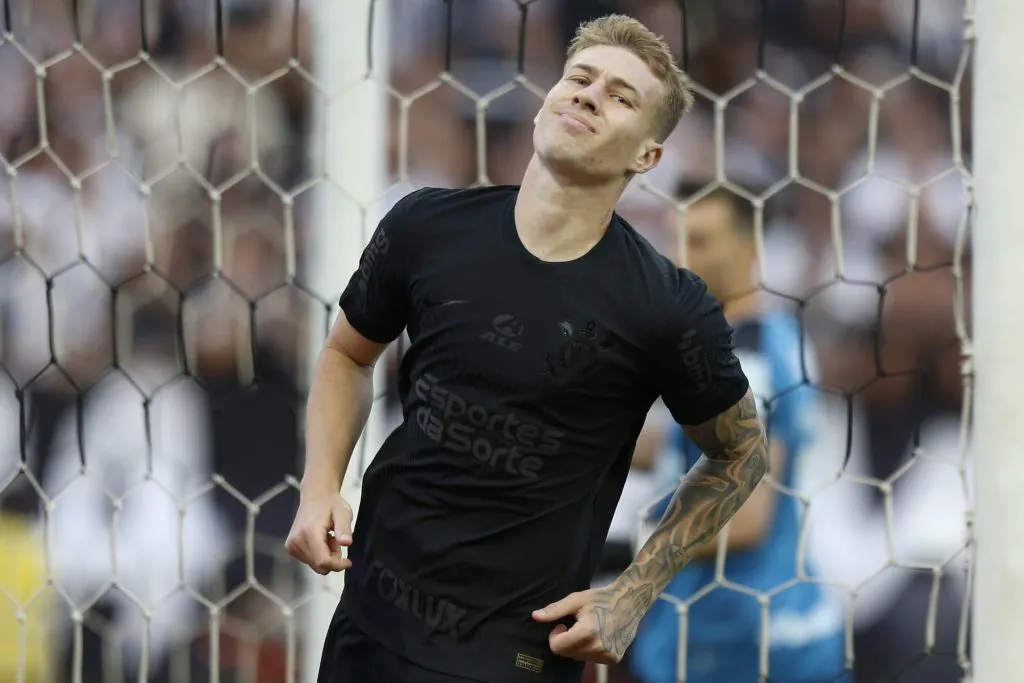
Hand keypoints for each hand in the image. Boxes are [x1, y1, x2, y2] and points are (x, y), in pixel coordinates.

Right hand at [285, 489, 353, 574]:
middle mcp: (296, 541)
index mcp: (309, 532)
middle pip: (319, 566)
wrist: (315, 496)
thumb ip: (344, 528)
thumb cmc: (331, 504)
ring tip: (328, 537)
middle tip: (335, 539)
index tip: (348, 561)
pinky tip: (321, 539)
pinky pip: (309, 561)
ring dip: (326, 555)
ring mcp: (291, 545)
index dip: (338, 565)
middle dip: (332, 559)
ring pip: (315, 565)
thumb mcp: (343, 513)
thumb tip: (347, 543)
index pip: (323, 561)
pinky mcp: (290, 547)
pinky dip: (319, 554)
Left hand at [531, 583, 651, 663]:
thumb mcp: (576, 600)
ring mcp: (607, 656)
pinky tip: (598, 635)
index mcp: (586, 633)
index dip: (556, 635)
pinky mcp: (613, 659)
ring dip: (578, 645)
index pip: (557, 647)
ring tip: (589, 628)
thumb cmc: (601, 598)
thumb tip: (535, 616)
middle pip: (567, 653)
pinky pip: (591, 659)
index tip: (562, 624)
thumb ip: (555, 610)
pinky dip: (590, 649)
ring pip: (578, 657)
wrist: (630, 602)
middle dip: (566, 640)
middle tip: (576, 624)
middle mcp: (597, 648)